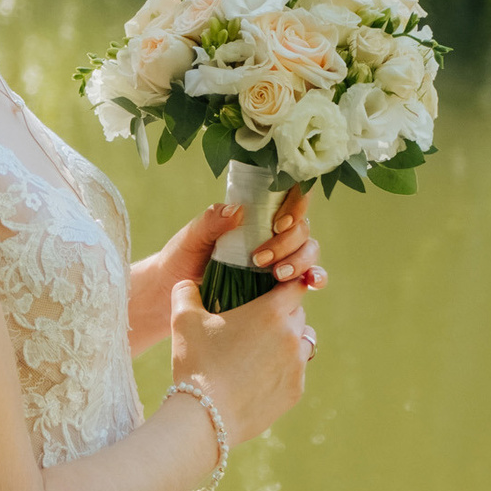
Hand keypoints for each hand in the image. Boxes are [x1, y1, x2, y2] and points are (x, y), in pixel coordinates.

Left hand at [151, 187, 325, 290]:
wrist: (174, 292)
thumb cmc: (182, 258)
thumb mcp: (191, 237)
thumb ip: (211, 221)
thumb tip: (237, 209)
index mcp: (253, 216)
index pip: (287, 198)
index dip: (295, 204)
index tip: (278, 224)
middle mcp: (271, 234)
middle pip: (301, 227)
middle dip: (289, 242)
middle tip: (261, 260)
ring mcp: (280, 258)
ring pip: (309, 250)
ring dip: (301, 261)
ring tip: (278, 275)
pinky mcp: (282, 285)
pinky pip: (309, 276)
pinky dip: (316, 277)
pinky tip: (310, 283)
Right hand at [167, 274, 310, 450]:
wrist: (207, 417)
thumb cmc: (196, 363)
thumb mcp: (183, 320)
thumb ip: (186, 292)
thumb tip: (187, 284)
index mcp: (270, 312)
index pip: (294, 286)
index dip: (284, 284)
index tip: (271, 287)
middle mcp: (292, 336)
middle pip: (298, 314)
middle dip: (283, 313)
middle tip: (258, 319)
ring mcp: (297, 366)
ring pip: (304, 343)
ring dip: (290, 340)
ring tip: (264, 348)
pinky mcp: (295, 391)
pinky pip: (297, 372)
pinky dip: (284, 369)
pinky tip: (260, 375)